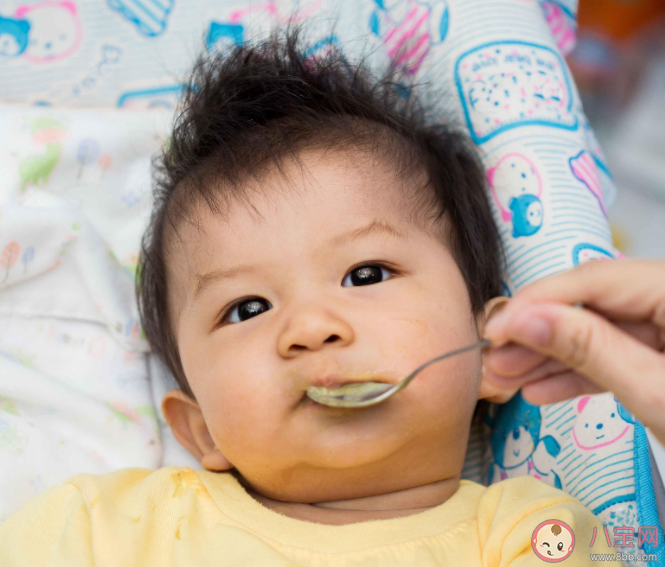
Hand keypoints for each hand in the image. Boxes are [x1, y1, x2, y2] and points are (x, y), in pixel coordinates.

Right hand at [482, 259, 664, 445]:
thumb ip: (591, 351)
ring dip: (549, 357)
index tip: (495, 328)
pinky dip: (578, 373)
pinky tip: (539, 389)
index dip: (537, 301)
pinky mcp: (662, 355)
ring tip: (505, 379)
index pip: (594, 278)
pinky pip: (615, 354)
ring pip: (597, 331)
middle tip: (493, 358)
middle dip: (537, 334)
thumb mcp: (654, 393)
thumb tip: (524, 321)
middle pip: (590, 303)